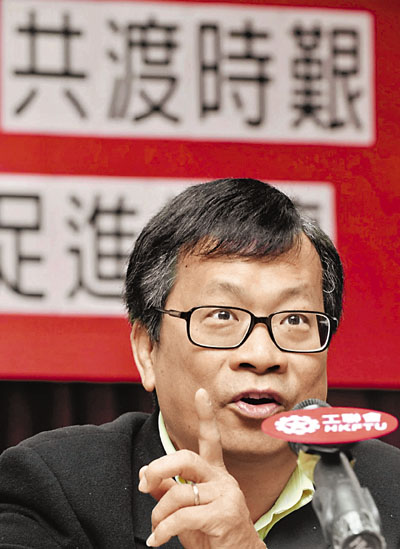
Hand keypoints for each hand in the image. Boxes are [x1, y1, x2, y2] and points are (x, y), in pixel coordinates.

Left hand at [138, 388, 265, 547]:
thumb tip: (147, 476)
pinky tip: (158, 540)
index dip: (205, 415)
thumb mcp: (188, 512)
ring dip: (158, 515)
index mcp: (215, 474)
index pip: (210, 438)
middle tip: (145, 484)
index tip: (200, 392)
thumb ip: (170, 492)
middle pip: (186, 458)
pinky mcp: (224, 515)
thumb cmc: (213, 536)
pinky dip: (163, 531)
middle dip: (159, 467)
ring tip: (155, 531)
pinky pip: (182, 517)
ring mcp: (226, 496)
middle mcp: (223, 480)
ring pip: (178, 493)